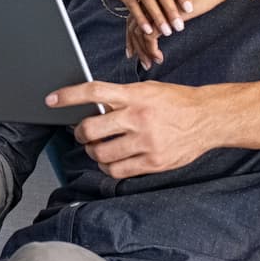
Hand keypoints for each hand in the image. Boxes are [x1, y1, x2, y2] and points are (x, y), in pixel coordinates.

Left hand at [47, 80, 217, 177]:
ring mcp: (146, 142)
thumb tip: (92, 108)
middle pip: (91, 129)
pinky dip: (108, 167)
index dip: (68, 96)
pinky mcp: (153, 162)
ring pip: (101, 153)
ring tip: (98, 147)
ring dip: (93, 152)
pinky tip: (112, 160)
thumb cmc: (175, 102)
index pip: (94, 92)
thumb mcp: (147, 90)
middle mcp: (138, 118)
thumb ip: (121, 98)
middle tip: (82, 133)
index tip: (51, 100)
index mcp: (135, 95)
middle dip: (80, 133)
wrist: (207, 118)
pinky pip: (117, 170)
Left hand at [110, 0, 244, 67]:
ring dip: (143, 51)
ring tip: (150, 64)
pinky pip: (150, 37)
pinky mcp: (163, 15)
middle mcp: (149, 0)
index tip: (134, 50)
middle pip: (132, 25)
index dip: (133, 35)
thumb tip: (172, 25)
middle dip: (135, 46)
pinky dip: (152, 49)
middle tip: (142, 62)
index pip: (134, 17)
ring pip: (139, 33)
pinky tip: (160, 58)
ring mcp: (154, 7)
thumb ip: (173, 9)